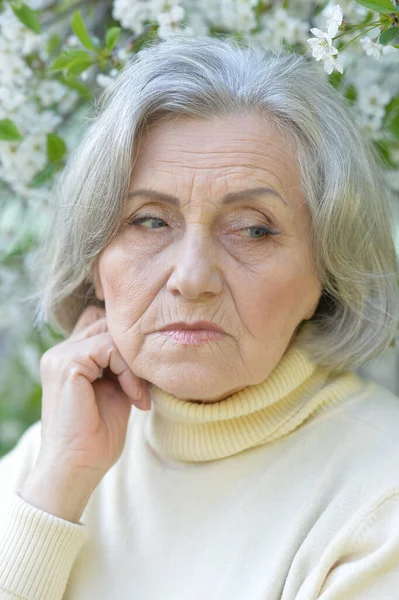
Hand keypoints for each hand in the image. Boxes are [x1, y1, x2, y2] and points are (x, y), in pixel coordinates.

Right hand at [33, 305, 149, 485]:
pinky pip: (110, 348)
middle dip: (133, 353)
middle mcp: (60, 352)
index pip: (102, 328)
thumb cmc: (96, 438)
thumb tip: (144, 348)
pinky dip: (128, 371)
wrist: (78, 468)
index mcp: (68, 359)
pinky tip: (134, 396)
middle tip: (144, 386)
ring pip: (112, 336)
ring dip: (134, 366)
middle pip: (108, 326)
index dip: (127, 348)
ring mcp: (60, 356)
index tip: (143, 381)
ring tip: (139, 396)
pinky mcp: (68, 363)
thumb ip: (122, 367)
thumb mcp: (116, 392)